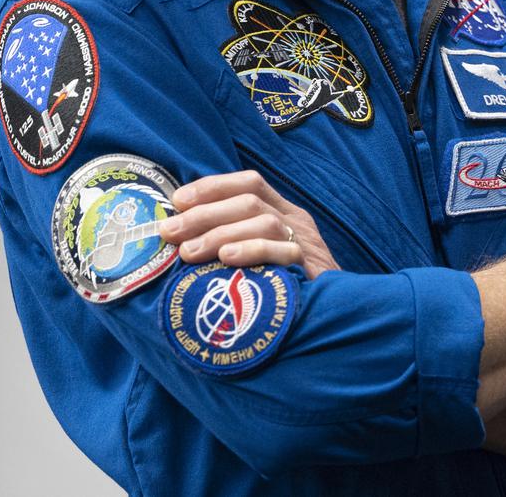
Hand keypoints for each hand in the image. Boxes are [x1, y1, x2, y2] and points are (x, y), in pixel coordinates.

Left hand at [158, 169, 339, 279]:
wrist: (335, 323)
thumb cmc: (287, 292)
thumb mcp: (262, 259)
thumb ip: (234, 244)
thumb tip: (182, 239)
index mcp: (284, 213)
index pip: (250, 183)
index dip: (213, 186)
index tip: (177, 201)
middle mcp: (295, 222)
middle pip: (249, 200)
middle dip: (204, 213)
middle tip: (170, 232)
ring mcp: (306, 244)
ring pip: (262, 221)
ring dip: (219, 232)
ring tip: (188, 252)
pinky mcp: (311, 270)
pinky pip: (282, 252)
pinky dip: (251, 250)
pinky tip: (226, 258)